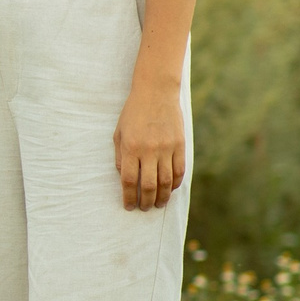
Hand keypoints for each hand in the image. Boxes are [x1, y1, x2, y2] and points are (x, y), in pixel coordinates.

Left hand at [113, 77, 185, 210]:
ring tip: (158, 204)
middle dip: (146, 202)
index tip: (129, 206)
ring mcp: (167, 148)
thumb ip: (121, 157)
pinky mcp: (180, 145)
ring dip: (162, 197)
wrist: (156, 92)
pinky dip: (175, 183)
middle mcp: (149, 150)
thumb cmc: (133, 113)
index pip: (129, 181)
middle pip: (149, 186)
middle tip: (144, 208)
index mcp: (131, 148)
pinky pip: (179, 170)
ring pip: (166, 182)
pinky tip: (171, 189)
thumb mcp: (119, 133)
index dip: (129, 198)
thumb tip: (125, 178)